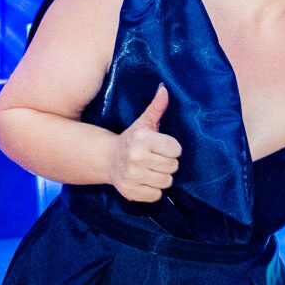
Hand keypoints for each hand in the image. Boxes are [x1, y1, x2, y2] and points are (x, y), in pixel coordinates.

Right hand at [109, 85, 181, 202]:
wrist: (108, 159)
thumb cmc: (132, 140)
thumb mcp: (143, 123)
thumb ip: (156, 108)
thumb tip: (164, 89)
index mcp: (142, 139)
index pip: (176, 150)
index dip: (172, 149)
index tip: (162, 147)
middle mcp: (136, 157)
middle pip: (173, 167)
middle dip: (167, 163)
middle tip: (155, 158)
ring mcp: (132, 176)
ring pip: (167, 182)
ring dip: (162, 177)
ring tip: (150, 169)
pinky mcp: (130, 191)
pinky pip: (156, 195)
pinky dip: (154, 190)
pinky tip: (145, 180)